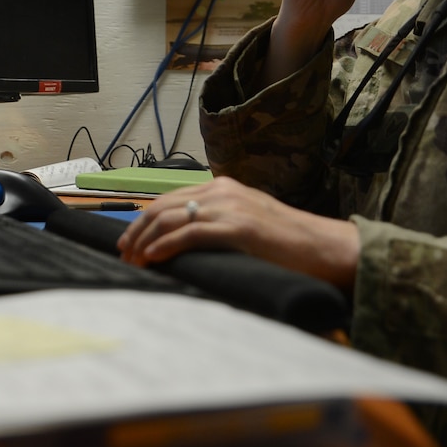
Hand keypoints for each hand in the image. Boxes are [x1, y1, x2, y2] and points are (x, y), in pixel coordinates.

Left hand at [116, 176, 359, 290]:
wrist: (323, 247)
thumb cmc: (287, 243)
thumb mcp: (247, 222)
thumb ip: (218, 223)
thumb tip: (183, 240)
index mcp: (222, 187)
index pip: (169, 198)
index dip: (143, 220)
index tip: (129, 241)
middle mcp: (222, 192)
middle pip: (162, 206)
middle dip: (136, 230)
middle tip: (123, 253)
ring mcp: (229, 208)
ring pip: (170, 218)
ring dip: (145, 240)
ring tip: (132, 259)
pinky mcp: (237, 228)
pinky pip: (190, 233)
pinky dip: (166, 245)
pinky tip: (152, 257)